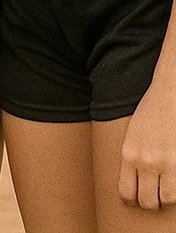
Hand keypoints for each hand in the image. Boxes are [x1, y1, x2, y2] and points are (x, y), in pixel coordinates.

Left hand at [119, 78, 175, 209]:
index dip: (131, 200)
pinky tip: (174, 180)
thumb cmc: (151, 112)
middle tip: (153, 196)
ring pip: (166, 200)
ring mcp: (167, 163)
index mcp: (129, 153)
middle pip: (147, 201)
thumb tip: (133, 181)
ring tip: (165, 188)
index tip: (135, 199)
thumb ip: (132, 158)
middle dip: (150, 202)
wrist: (170, 94)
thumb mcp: (132, 134)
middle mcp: (147, 161)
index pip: (126, 192)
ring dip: (166, 197)